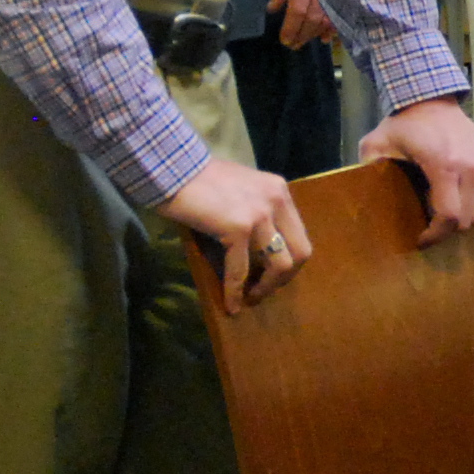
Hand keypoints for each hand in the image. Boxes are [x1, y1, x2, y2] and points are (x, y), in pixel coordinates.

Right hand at [164, 154, 314, 310]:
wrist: (173, 169)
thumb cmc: (199, 180)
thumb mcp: (242, 189)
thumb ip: (257, 210)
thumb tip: (258, 247)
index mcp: (279, 191)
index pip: (299, 235)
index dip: (290, 262)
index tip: (272, 276)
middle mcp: (276, 201)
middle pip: (300, 252)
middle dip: (283, 278)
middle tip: (263, 290)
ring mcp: (260, 214)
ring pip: (279, 265)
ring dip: (266, 288)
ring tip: (251, 298)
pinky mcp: (238, 228)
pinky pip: (240, 269)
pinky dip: (235, 291)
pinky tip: (230, 304)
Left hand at [270, 0, 333, 51]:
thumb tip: (273, 8)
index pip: (298, 10)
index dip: (291, 29)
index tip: (285, 41)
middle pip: (314, 18)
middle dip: (303, 35)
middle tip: (293, 45)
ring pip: (329, 17)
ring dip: (316, 33)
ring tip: (307, 41)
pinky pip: (343, 12)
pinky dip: (334, 27)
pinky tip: (326, 37)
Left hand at [361, 98, 473, 236]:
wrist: (432, 100)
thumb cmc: (403, 125)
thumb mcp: (377, 143)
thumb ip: (369, 167)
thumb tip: (361, 196)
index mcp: (443, 165)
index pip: (448, 216)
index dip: (435, 235)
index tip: (421, 240)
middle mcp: (470, 168)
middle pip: (467, 220)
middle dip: (447, 231)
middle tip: (430, 229)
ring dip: (464, 221)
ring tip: (446, 217)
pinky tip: (463, 206)